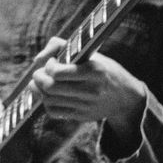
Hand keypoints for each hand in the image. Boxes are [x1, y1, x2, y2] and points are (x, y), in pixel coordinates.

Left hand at [29, 36, 145, 135]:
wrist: (124, 96)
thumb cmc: (103, 69)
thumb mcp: (90, 52)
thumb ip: (61, 46)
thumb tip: (38, 59)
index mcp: (94, 70)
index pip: (57, 72)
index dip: (48, 65)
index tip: (52, 61)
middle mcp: (91, 90)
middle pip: (50, 87)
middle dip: (38, 78)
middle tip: (39, 73)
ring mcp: (86, 106)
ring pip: (49, 100)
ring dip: (38, 90)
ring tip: (41, 82)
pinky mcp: (81, 116)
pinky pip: (54, 112)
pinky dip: (46, 103)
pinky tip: (50, 95)